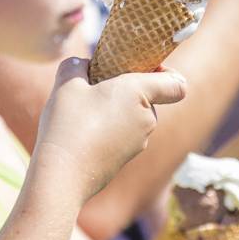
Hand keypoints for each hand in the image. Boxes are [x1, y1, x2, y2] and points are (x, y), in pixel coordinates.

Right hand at [33, 60, 186, 205]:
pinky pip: (124, 135)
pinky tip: (84, 132)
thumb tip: (80, 64)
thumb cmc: (67, 124)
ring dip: (115, 110)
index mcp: (139, 93)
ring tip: (84, 112)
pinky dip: (110, 130)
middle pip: (148, 97)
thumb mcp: (66, 84)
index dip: (166, 72)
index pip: (176, 84)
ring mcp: (139, 142)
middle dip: (126, 89)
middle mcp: (146, 119)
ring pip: (134, 117)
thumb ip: (75, 65)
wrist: (61, 175)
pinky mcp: (126, 159)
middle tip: (96, 87)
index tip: (141, 68)